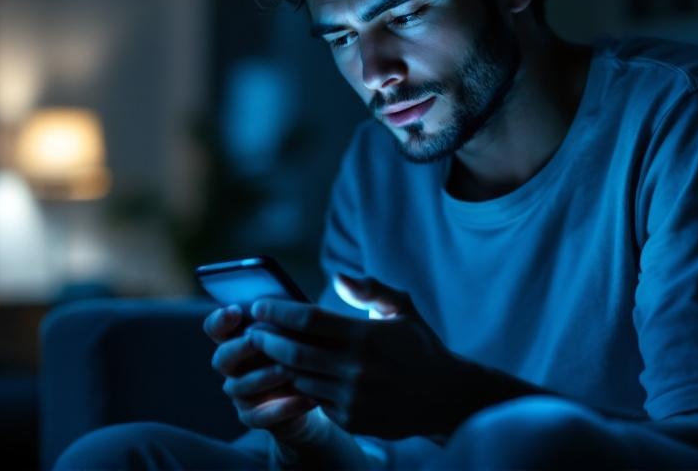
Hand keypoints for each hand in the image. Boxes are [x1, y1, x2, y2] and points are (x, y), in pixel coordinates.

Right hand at [203, 305, 316, 438]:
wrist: (315, 393)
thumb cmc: (303, 352)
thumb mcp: (298, 332)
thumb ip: (286, 319)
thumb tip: (289, 303)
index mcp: (236, 339)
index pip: (215, 328)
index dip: (220, 319)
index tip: (235, 310)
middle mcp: (232, 367)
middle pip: (222, 358)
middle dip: (239, 348)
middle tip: (256, 340)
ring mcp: (240, 393)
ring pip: (240, 386)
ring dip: (264, 376)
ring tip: (289, 370)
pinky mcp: (253, 417)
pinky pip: (260, 415)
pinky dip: (282, 407)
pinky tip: (305, 398)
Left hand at [248, 274, 475, 437]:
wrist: (445, 397)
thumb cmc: (418, 345)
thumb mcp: (402, 309)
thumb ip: (370, 290)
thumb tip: (338, 277)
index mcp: (366, 336)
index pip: (309, 320)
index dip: (278, 312)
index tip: (260, 306)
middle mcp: (357, 368)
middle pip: (295, 352)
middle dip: (266, 340)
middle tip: (252, 331)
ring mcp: (353, 397)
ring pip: (299, 379)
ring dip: (278, 365)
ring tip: (264, 351)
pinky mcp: (351, 420)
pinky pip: (314, 401)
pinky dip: (300, 387)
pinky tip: (289, 374)